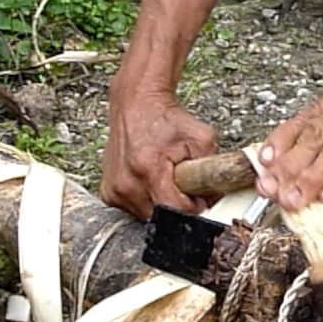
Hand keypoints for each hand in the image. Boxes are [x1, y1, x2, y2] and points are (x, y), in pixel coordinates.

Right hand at [100, 88, 217, 219]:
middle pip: (162, 218)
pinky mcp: (108, 192)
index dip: (193, 207)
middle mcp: (126, 184)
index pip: (177, 211)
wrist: (136, 103)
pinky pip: (134, 210)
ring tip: (165, 180)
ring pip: (148, 217)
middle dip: (178, 206)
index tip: (198, 196)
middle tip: (182, 185)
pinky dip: (147, 200)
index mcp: (148, 170)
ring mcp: (114, 190)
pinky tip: (150, 181)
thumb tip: (214, 200)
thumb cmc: (167, 119)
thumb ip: (214, 172)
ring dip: (162, 204)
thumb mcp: (203, 139)